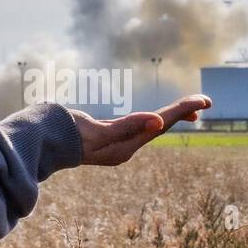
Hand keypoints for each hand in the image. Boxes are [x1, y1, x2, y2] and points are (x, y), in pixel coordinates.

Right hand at [73, 94, 210, 165]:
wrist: (42, 144)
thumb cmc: (67, 136)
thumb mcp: (97, 131)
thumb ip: (127, 127)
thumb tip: (158, 121)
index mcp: (126, 146)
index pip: (161, 123)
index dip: (183, 110)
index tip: (204, 100)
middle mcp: (125, 148)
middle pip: (160, 126)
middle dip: (183, 113)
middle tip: (205, 101)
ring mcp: (117, 144)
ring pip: (151, 128)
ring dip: (171, 117)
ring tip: (191, 109)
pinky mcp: (108, 138)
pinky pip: (138, 127)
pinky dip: (152, 119)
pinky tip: (155, 119)